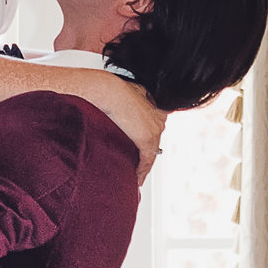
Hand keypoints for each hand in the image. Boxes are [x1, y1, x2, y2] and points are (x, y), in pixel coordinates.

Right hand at [39, 64, 163, 177]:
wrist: (108, 91)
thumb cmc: (111, 89)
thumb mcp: (125, 94)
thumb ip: (130, 102)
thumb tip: (122, 107)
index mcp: (155, 105)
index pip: (153, 127)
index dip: (145, 139)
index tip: (138, 147)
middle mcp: (159, 118)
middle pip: (154, 141)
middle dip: (146, 154)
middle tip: (137, 166)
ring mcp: (155, 129)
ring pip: (152, 152)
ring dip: (144, 165)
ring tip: (137, 175)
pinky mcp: (147, 139)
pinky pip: (147, 160)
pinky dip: (142, 170)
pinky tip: (138, 178)